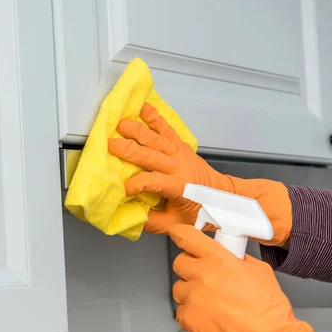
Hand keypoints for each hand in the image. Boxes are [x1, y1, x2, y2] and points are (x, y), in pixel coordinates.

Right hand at [108, 103, 291, 245]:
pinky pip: (167, 129)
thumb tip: (130, 215)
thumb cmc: (199, 211)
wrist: (222, 195)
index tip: (121, 189)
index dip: (135, 185)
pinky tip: (144, 108)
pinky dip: (155, 117)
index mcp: (178, 186)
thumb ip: (152, 222)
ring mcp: (180, 153)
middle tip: (108, 144)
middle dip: (128, 149)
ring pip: (156, 138)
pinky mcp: (181, 146)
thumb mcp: (176, 224)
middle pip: (150, 155)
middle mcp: (178, 166)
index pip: (152, 183)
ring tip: (120, 123)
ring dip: (137, 130)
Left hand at [169, 224, 331, 331]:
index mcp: (219, 260)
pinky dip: (192, 313)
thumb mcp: (260, 271)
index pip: (188, 238)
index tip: (177, 234)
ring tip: (211, 301)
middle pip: (180, 263)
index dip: (180, 234)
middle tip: (205, 275)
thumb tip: (228, 255)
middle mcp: (202, 277)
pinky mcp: (189, 320)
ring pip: (179, 288)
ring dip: (191, 291)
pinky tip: (209, 316)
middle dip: (190, 267)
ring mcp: (193, 299)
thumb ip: (238, 259)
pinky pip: (182, 311)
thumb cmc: (270, 312)